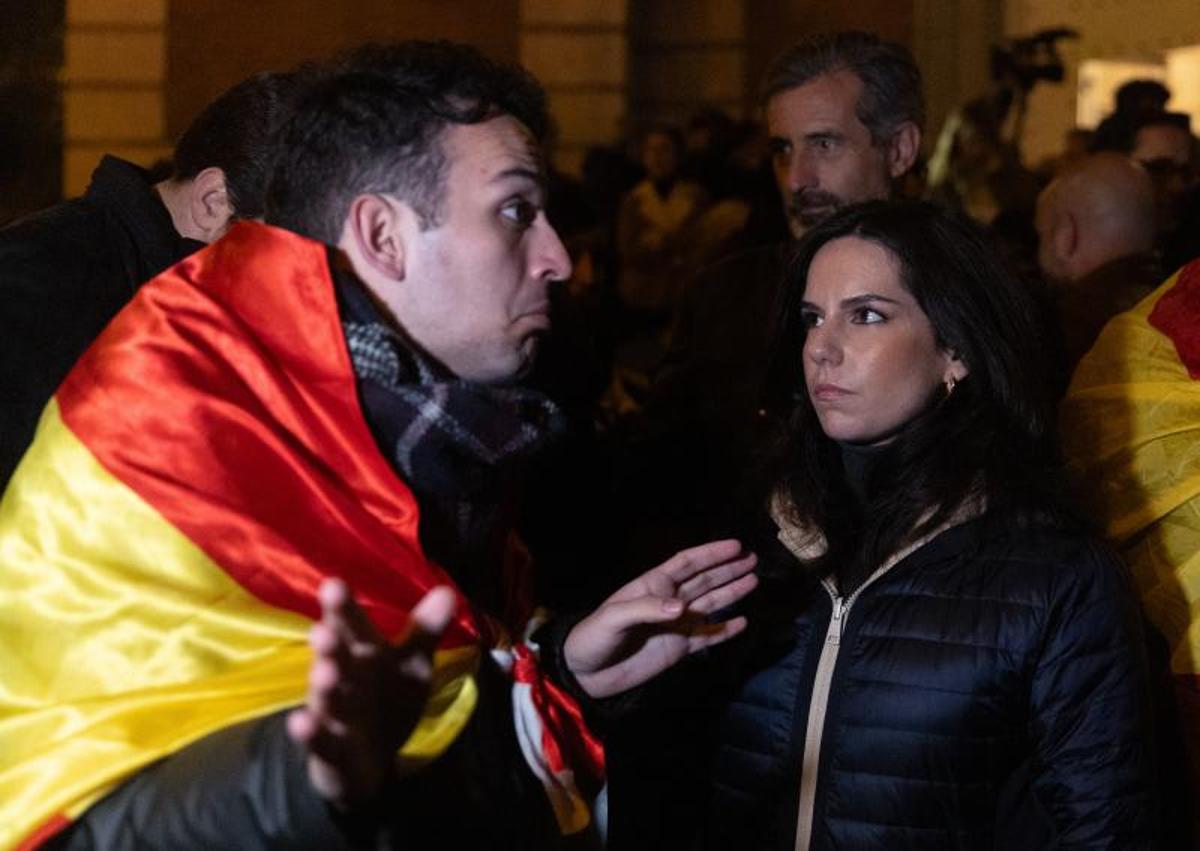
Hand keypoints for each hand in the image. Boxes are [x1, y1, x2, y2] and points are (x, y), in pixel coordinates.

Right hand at [286, 580, 455, 809]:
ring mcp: (332, 714)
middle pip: (334, 657)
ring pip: (326, 698)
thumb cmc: (386, 695)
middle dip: (329, 643)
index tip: (335, 585)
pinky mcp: (328, 750)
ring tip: (324, 672)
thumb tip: (448, 592)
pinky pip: (317, 742)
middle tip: (324, 630)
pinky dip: (309, 734)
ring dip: (322, 685)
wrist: (368, 758)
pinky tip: (300, 723)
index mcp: (360, 651)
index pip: (349, 624)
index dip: (342, 607)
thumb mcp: (411, 663)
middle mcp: (341, 677)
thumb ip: (425, 630)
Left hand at [564, 539, 756, 698]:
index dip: (711, 553)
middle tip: (753, 559)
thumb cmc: (595, 637)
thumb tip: (682, 609)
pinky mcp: (678, 649)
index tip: (735, 545)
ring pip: (710, 604)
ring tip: (753, 581)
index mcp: (653, 586)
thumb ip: (648, 608)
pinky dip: (726, 630)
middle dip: (728, 569)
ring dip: (731, 592)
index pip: (687, 563)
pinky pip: (708, 637)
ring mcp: (675, 625)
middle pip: (704, 580)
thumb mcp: (614, 617)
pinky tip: (743, 622)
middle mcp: (668, 601)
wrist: (587, 673)